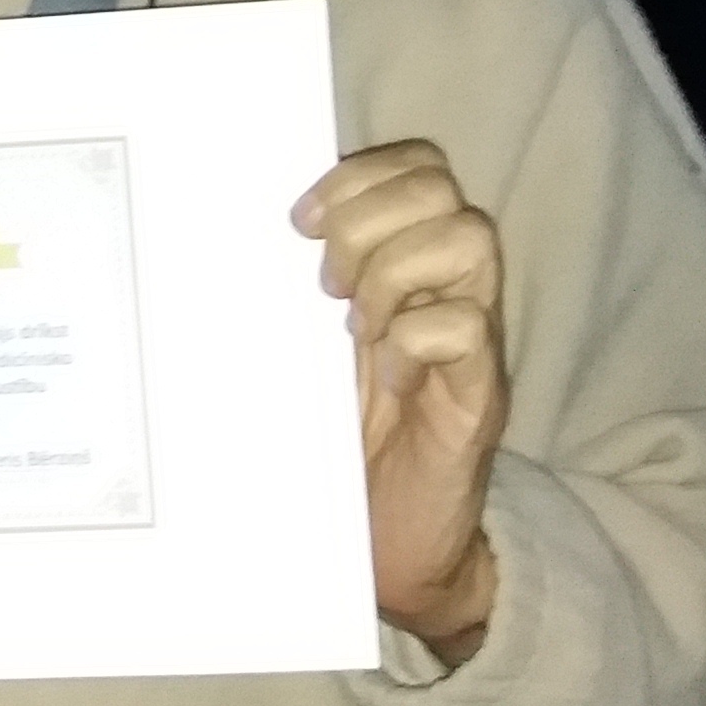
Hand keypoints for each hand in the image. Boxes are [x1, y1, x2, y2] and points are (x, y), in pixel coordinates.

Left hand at [296, 142, 507, 664]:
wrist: (386, 540)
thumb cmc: (341, 440)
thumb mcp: (309, 348)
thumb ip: (300, 289)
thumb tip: (223, 228)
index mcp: (407, 263)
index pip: (417, 165)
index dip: (359, 177)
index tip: (299, 223)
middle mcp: (450, 286)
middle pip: (439, 187)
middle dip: (368, 221)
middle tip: (325, 285)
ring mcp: (474, 336)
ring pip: (469, 237)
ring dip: (394, 271)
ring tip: (355, 326)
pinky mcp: (482, 394)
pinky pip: (468, 327)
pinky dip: (416, 341)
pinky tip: (388, 377)